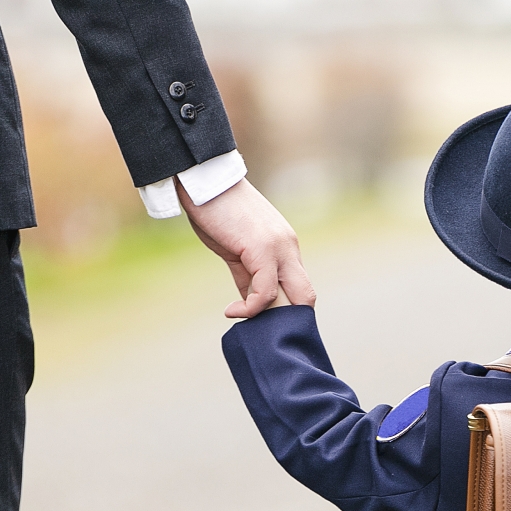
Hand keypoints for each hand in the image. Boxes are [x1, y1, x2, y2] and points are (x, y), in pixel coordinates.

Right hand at [179, 177, 316, 318]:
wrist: (204, 181)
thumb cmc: (215, 212)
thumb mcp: (235, 249)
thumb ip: (247, 275)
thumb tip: (250, 302)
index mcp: (285, 246)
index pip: (300, 286)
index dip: (287, 309)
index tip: (265, 321)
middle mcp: (289, 247)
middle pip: (306, 295)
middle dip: (288, 319)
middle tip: (261, 329)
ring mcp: (279, 248)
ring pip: (293, 296)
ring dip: (267, 316)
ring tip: (239, 316)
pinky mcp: (262, 249)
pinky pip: (265, 291)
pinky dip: (250, 308)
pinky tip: (231, 310)